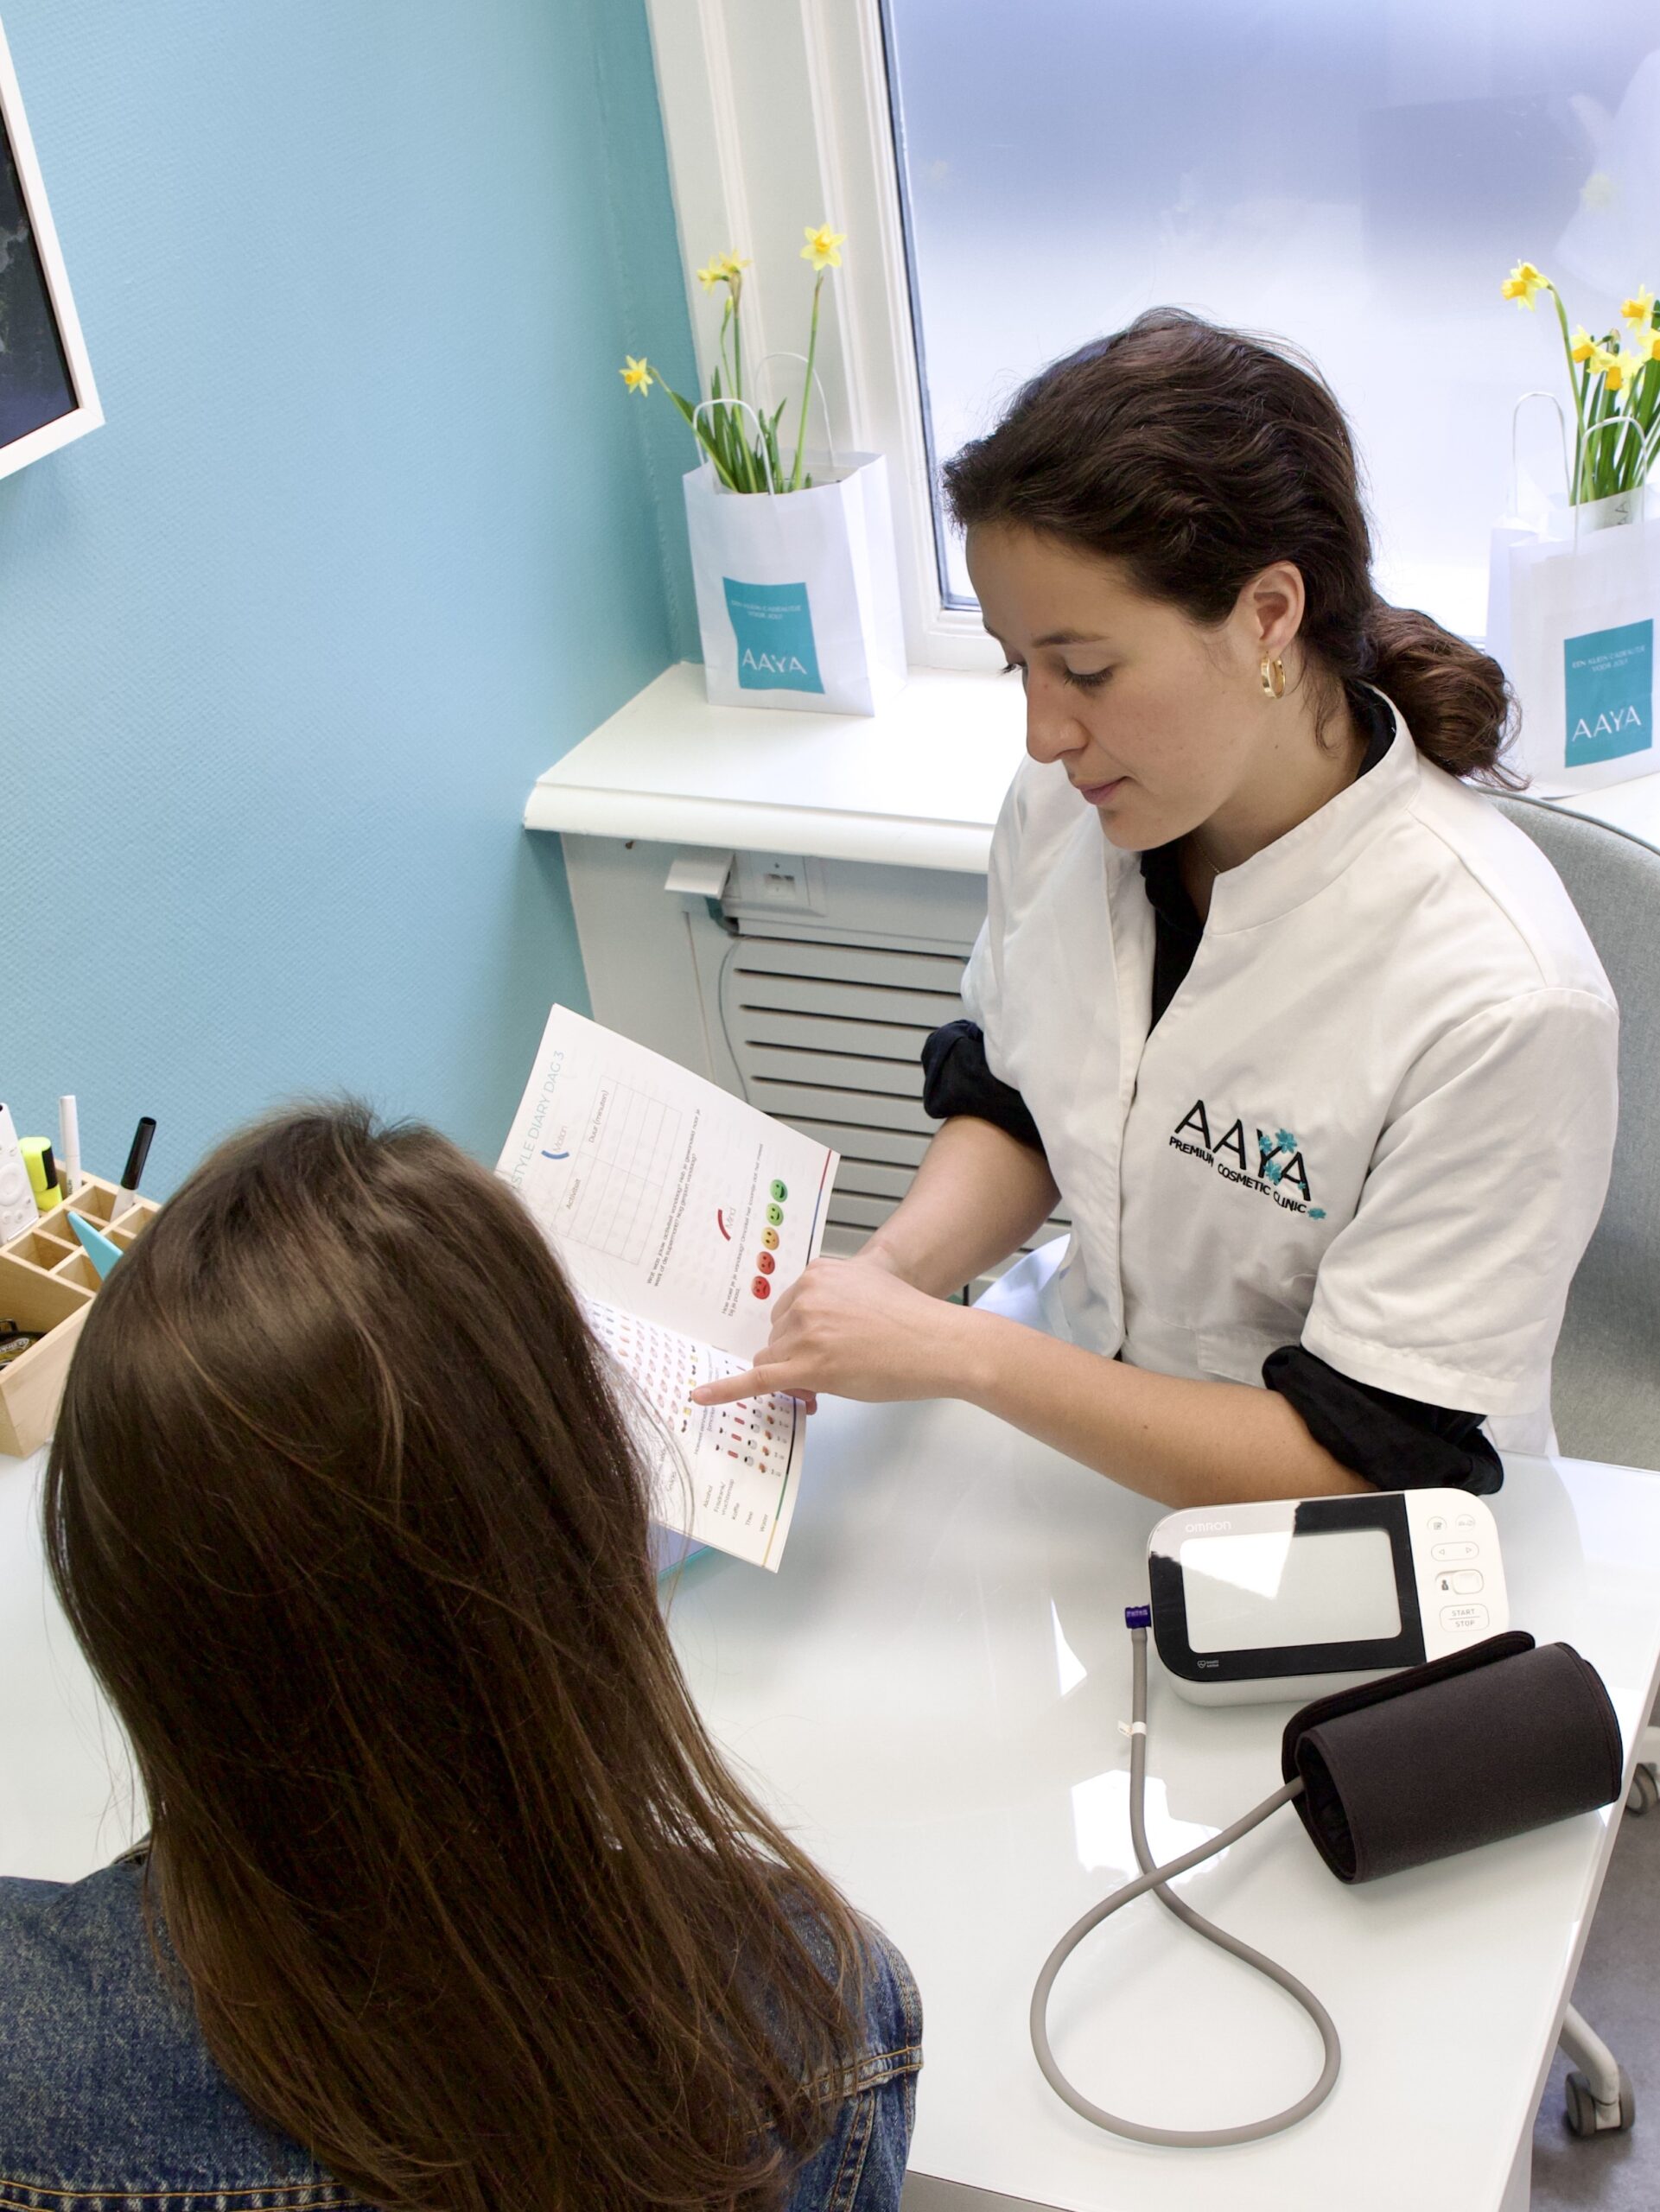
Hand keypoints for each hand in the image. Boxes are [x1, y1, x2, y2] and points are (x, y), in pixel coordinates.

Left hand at [690, 1256, 976, 1407]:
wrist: (939, 1342)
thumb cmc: (912, 1320)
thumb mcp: (869, 1286)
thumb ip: (835, 1298)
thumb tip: (815, 1332)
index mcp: (817, 1274)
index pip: (787, 1312)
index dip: (803, 1337)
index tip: (827, 1347)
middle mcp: (805, 1297)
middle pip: (777, 1338)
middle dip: (799, 1358)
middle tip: (839, 1368)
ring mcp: (805, 1331)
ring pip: (775, 1362)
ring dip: (796, 1377)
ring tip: (838, 1380)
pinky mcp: (809, 1365)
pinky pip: (757, 1379)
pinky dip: (726, 1390)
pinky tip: (701, 1396)